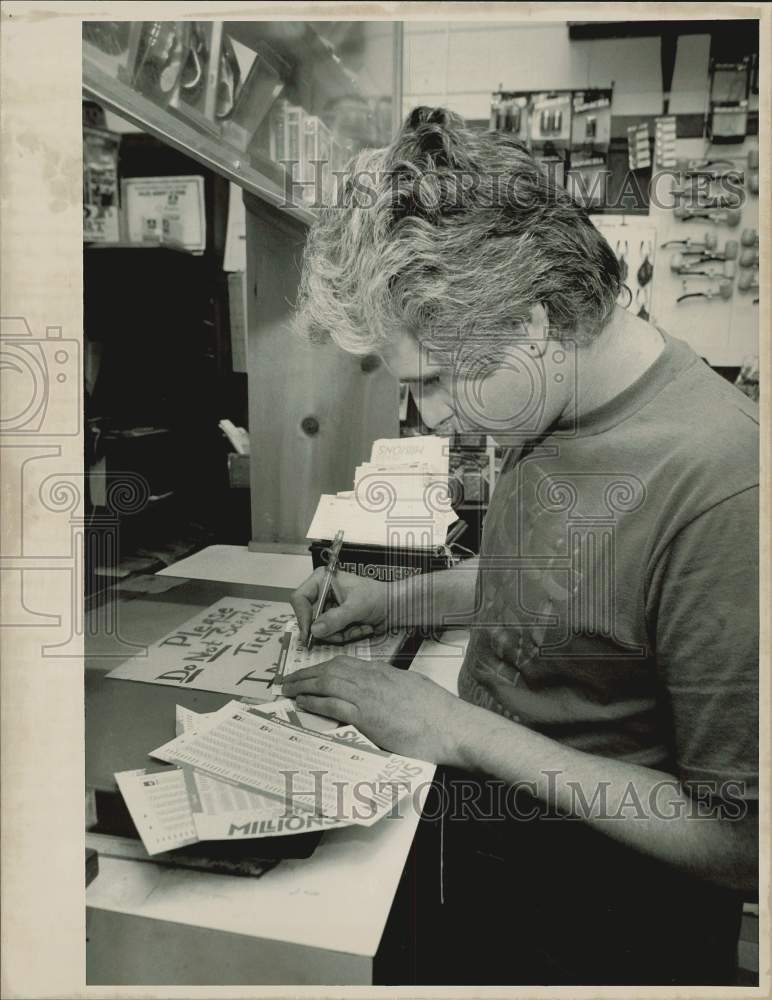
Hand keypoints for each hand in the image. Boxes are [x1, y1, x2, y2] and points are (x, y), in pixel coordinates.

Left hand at [282, 656, 473, 762]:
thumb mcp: (414, 689)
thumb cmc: (439, 713)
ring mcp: (369, 697)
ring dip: (303, 685)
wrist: (451, 726)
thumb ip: (395, 688)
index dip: (324, 667)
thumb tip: (385, 693)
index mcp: (384, 673)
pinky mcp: (367, 717)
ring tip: (287, 689)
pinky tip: (302, 703)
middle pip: (331, 669)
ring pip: (326, 683)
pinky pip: (332, 705)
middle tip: (289, 679)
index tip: (311, 672)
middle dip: (306, 674)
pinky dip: (314, 702)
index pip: (346, 664)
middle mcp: (373, 680)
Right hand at [290, 568, 387, 645]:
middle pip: (309, 618)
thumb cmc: (379, 597)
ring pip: (321, 630)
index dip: (302, 617)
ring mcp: (328, 608)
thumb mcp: (356, 606)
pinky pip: (331, 635)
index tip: (309, 634)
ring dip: (341, 634)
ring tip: (359, 627)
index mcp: (322, 580)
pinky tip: (360, 628)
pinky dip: (346, 636)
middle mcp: (321, 594)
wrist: (395, 607)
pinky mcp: (335, 621)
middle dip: (329, 629)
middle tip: (346, 632)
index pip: (299, 598)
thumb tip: (315, 630)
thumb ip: (336, 618)